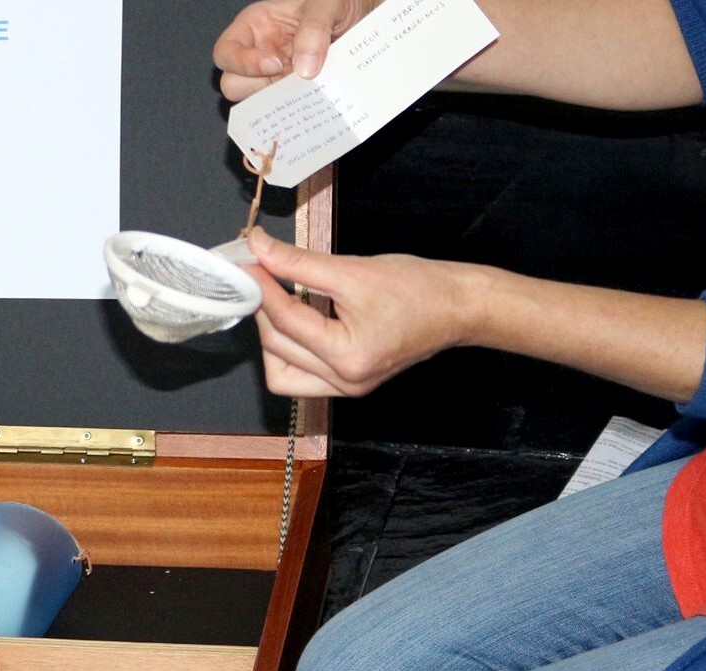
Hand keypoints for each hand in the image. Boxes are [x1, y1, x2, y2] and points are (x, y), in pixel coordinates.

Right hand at [213, 0, 378, 100]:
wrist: (365, 16)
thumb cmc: (338, 2)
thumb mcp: (327, 4)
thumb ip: (315, 28)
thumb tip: (304, 69)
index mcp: (254, 27)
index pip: (225, 52)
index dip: (242, 63)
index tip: (275, 64)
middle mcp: (258, 55)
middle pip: (233, 84)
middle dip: (260, 87)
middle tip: (292, 80)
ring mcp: (274, 78)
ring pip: (256, 104)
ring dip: (280, 102)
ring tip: (309, 89)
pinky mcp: (293, 94)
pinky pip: (284, 112)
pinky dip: (297, 111)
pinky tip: (315, 101)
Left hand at [244, 228, 481, 397]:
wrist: (459, 307)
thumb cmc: (419, 288)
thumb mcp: (354, 269)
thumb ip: (299, 262)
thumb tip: (259, 248)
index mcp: (348, 356)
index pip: (285, 321)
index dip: (260, 288)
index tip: (246, 263)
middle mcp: (345, 381)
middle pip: (277, 348)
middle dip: (262, 310)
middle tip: (257, 276)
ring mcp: (347, 387)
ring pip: (282, 371)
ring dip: (272, 335)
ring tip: (275, 299)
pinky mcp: (349, 383)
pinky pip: (302, 373)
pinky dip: (291, 346)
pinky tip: (295, 316)